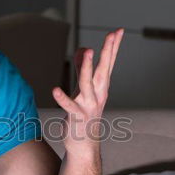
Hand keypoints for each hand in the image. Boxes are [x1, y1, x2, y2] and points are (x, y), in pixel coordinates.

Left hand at [52, 28, 123, 157]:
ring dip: (87, 68)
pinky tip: (55, 90)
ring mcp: (88, 105)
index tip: (119, 30)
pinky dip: (63, 98)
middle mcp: (98, 94)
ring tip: (88, 51)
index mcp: (101, 87)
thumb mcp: (83, 89)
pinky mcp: (76, 116)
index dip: (113, 47)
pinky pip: (69, 106)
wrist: (84, 144)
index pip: (109, 63)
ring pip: (87, 84)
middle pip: (104, 69)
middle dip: (108, 52)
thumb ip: (82, 69)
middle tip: (113, 35)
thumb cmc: (83, 114)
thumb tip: (83, 49)